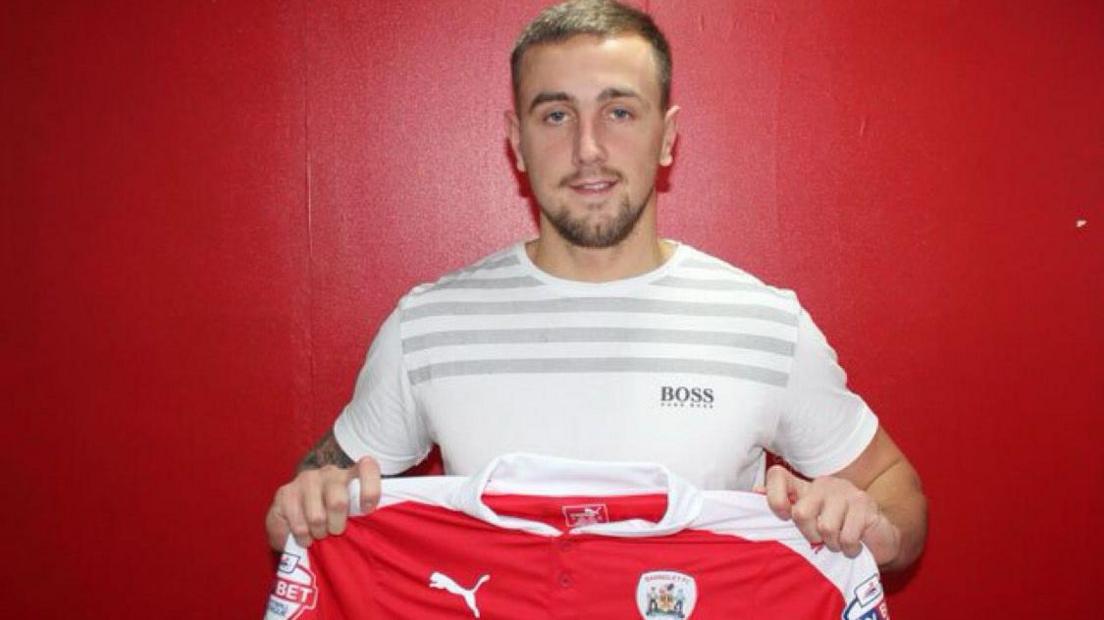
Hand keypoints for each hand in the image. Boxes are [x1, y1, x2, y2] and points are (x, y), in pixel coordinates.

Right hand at [265, 456, 381, 550]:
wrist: (298, 516)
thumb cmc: (334, 517)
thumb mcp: (353, 513)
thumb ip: (365, 516)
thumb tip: (382, 532)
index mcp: (351, 474)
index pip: (367, 468)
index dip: (370, 489)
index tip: (367, 510)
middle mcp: (329, 473)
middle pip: (338, 502)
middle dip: (337, 526)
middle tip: (335, 532)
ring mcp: (306, 480)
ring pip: (316, 517)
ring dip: (318, 533)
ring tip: (318, 534)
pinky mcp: (285, 492)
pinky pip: (297, 524)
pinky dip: (302, 537)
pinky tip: (304, 536)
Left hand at [762, 464, 900, 564]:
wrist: (879, 539)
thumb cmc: (838, 532)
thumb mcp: (808, 523)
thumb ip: (785, 509)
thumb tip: (754, 492)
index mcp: (805, 488)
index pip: (777, 476)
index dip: (774, 498)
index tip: (784, 516)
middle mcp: (823, 484)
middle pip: (801, 513)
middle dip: (810, 535)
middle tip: (821, 539)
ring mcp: (845, 492)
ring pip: (825, 528)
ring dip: (833, 545)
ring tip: (839, 542)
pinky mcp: (865, 503)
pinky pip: (847, 536)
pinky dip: (849, 549)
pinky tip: (854, 546)